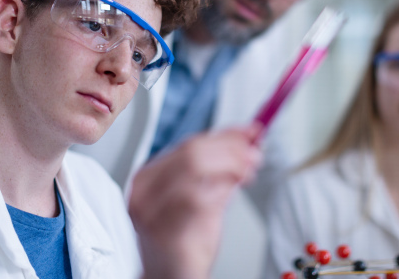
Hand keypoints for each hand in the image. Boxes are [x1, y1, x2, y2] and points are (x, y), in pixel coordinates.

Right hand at [128, 124, 261, 278]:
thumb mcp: (204, 195)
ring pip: (194, 169)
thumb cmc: (184, 239)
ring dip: (230, 166)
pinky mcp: (166, 234)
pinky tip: (230, 193)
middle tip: (254, 156)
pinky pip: (197, 201)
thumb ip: (221, 167)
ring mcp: (152, 213)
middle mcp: (145, 192)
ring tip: (247, 173)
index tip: (251, 133)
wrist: (170, 278)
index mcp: (149, 177)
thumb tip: (248, 140)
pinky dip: (220, 192)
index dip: (225, 136)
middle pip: (192, 152)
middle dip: (231, 149)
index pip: (189, 143)